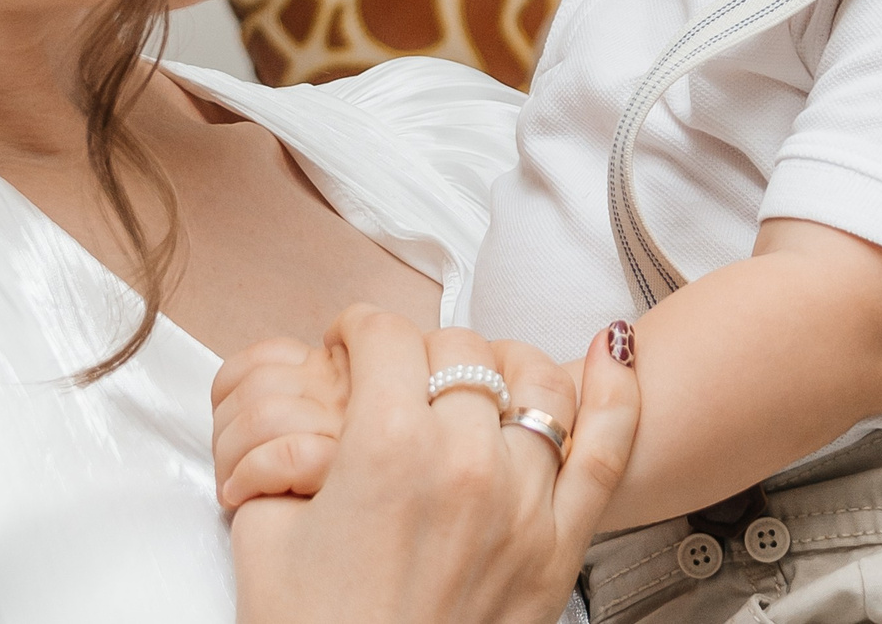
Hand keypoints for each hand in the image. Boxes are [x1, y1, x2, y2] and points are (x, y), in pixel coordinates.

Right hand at [229, 306, 639, 623]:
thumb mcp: (266, 531)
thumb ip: (288, 454)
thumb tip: (313, 418)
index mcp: (387, 448)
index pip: (383, 337)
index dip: (357, 333)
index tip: (350, 347)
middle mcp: (464, 463)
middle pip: (457, 350)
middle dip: (418, 353)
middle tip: (396, 381)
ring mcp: (523, 504)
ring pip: (533, 380)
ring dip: (500, 366)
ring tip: (477, 378)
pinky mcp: (560, 549)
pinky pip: (606, 450)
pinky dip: (615, 393)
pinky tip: (609, 350)